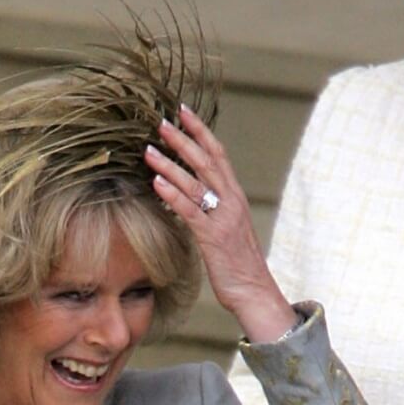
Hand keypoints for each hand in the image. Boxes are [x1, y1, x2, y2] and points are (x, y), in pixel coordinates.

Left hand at [146, 106, 296, 342]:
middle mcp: (232, 202)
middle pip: (206, 162)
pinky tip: (156, 183)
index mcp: (235, 197)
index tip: (183, 111)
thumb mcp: (226, 228)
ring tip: (148, 150)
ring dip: (170, 165)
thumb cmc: (237, 263)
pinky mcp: (213, 238)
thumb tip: (188, 194)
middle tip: (160, 122)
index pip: (218, 155)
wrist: (255, 292)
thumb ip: (211, 208)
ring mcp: (223, 219)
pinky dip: (173, 195)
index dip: (201, 131)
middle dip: (182, 139)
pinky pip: (190, 211)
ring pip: (195, 183)